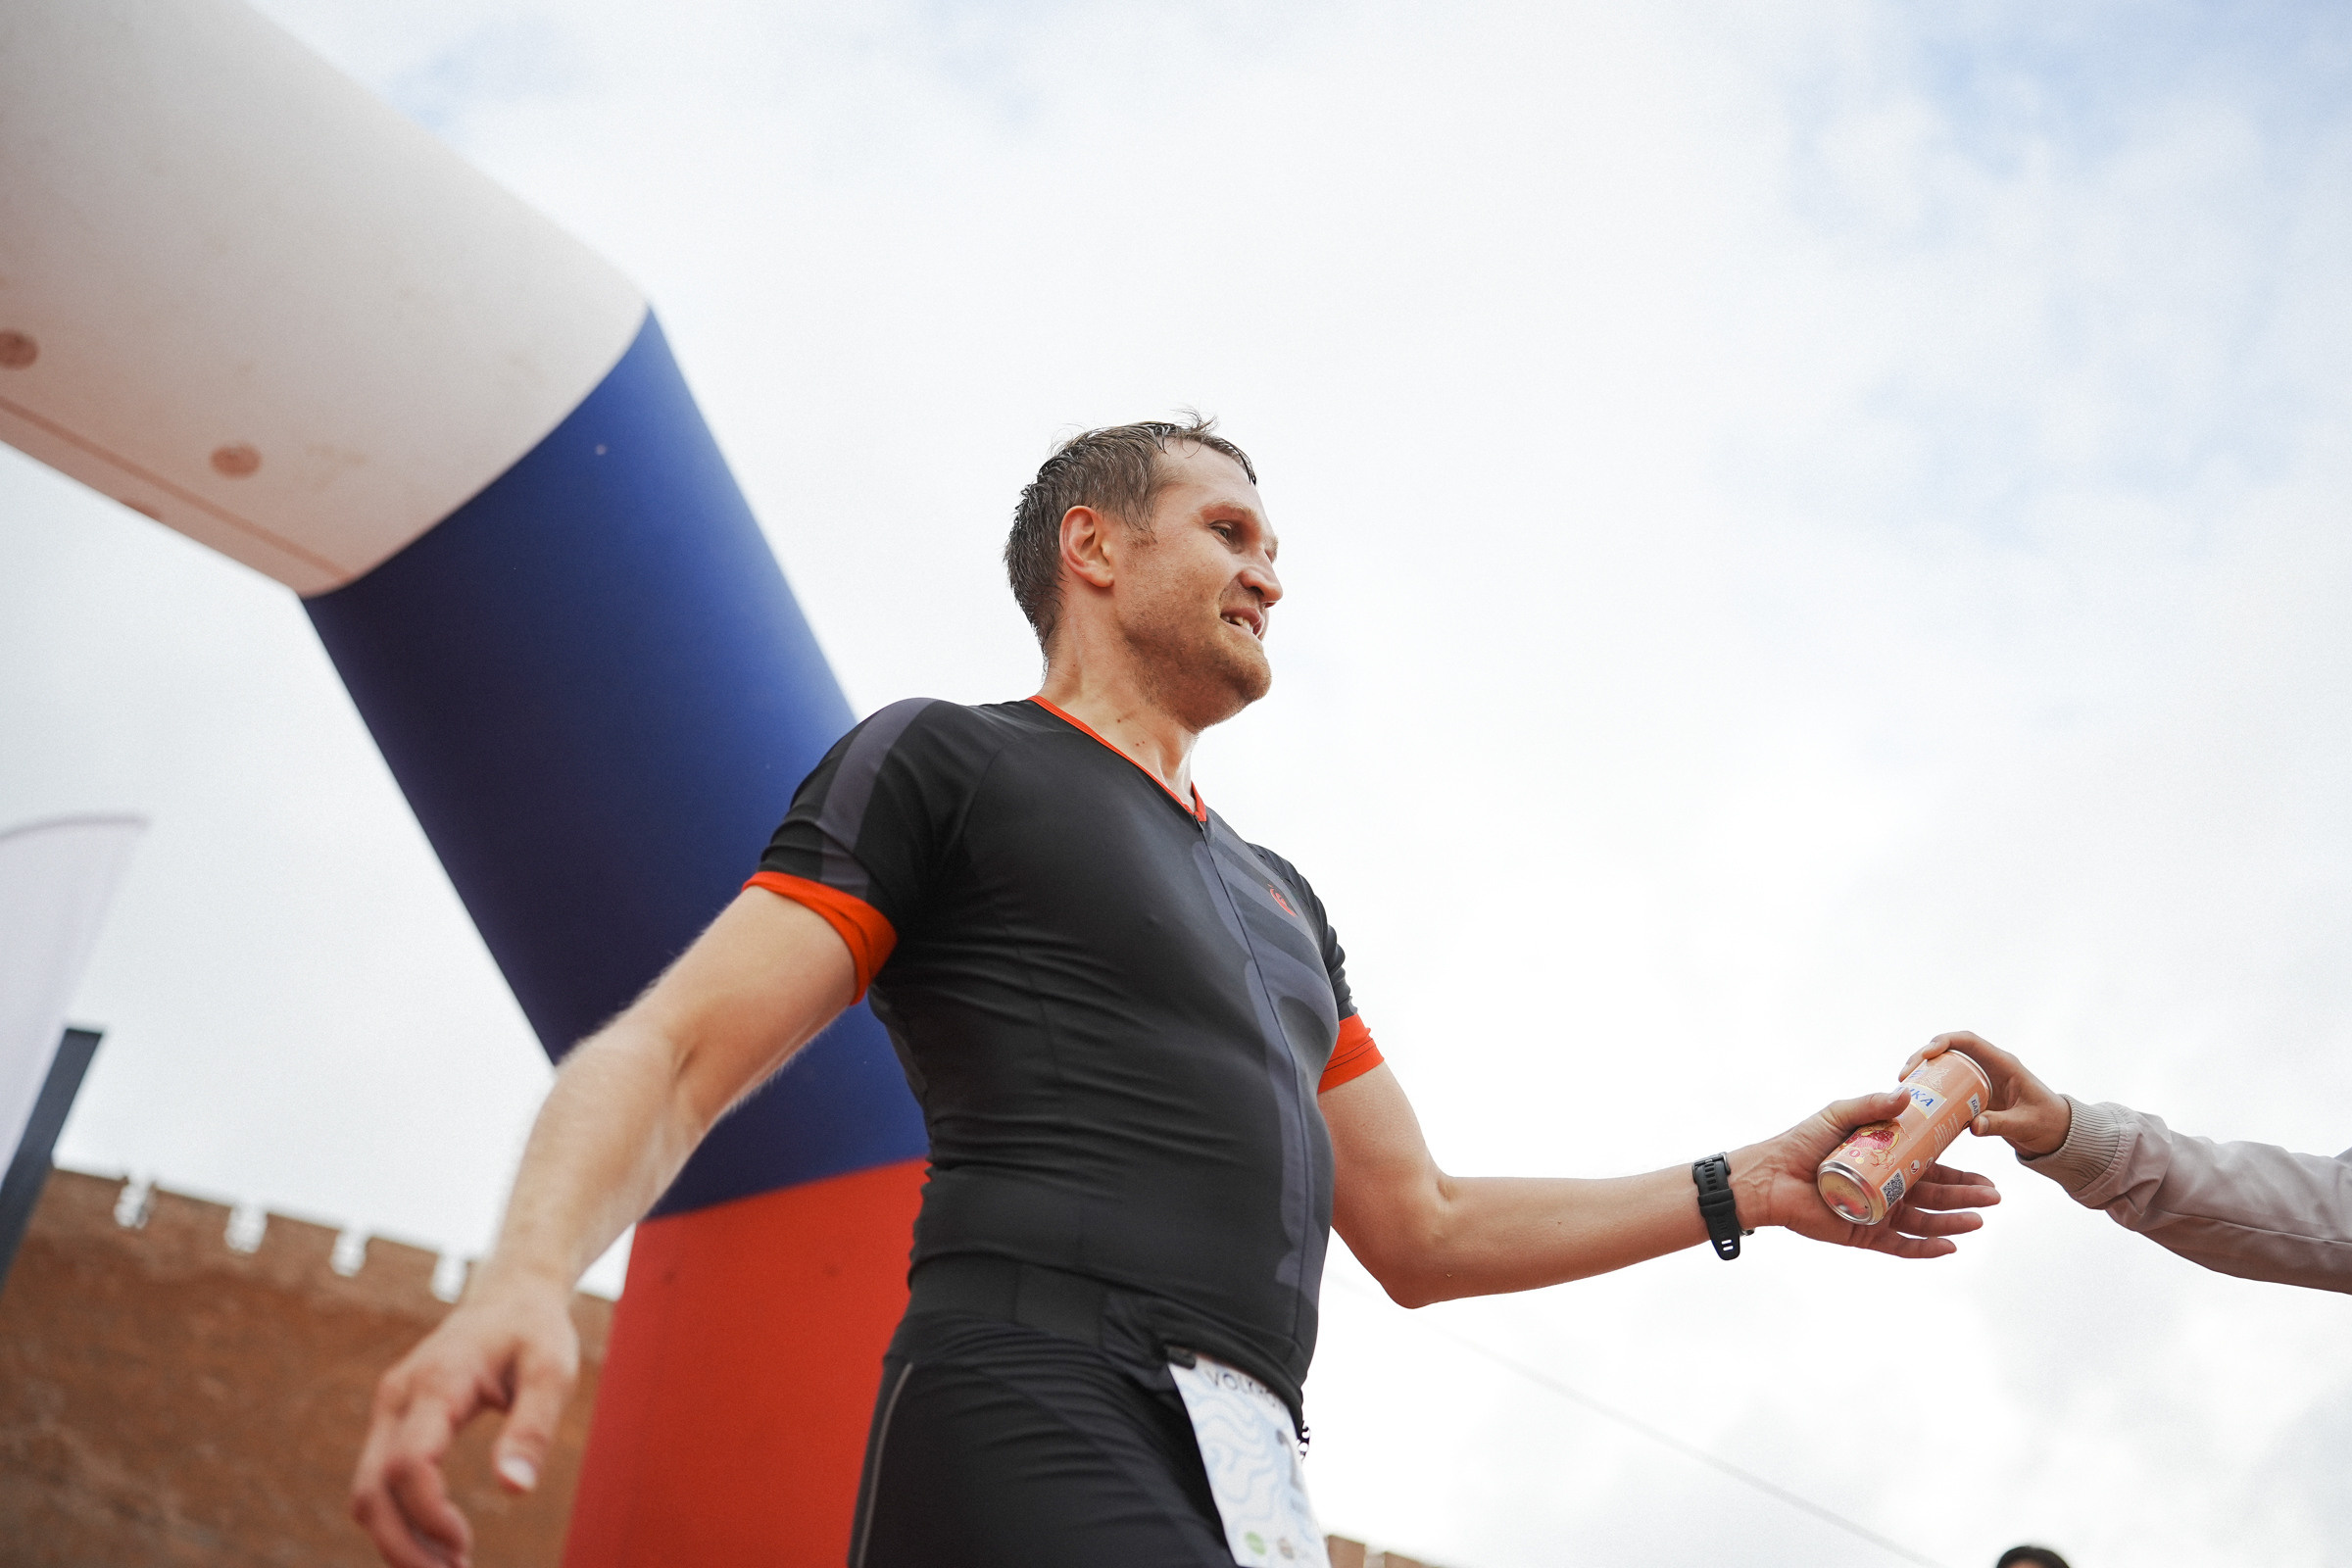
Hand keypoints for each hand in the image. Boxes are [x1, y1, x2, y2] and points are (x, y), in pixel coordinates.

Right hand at [350, 1276, 579, 1567]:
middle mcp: (399, 1398)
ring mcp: (390, 1409)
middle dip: (402, 1546)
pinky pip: (380, 1480)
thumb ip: (534, 1427)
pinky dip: (401, 1519)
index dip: (427, 1514)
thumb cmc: (534, 1331)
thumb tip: (513, 1491)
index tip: (465, 1547)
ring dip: (398, 1539)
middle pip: (371, 1489)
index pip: (408, 1462)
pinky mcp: (395, 1421)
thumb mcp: (553, 1369)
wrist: (508, 1296)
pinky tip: (440, 1543)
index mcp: (437, 1383)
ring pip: (368, 1491)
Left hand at [1728, 1089, 2000, 1258]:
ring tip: (1978, 1220)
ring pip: (1924, 1223)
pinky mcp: (1864, 1234)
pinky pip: (1901, 1247)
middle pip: (1936, 1198)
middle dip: (1967, 1199)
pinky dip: (1926, 1249)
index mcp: (1888, 1162)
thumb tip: (1908, 1093)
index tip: (1987, 1177)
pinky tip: (1950, 1247)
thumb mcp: (1839, 1115)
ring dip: (1953, 1223)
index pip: (1933, 1171)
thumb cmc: (1802, 1142)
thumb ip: (1871, 1104)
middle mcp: (1888, 1189)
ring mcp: (1879, 1214)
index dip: (1961, 1176)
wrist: (1769, 1175)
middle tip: (1993, 1198)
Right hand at [1903, 1030, 2069, 1156]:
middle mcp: (1989, 1067)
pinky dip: (1933, 1094)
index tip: (1924, 1056)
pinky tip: (1917, 1106)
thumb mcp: (2026, 1124)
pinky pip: (1950, 1089)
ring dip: (1924, 1075)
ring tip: (1903, 1088)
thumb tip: (1973, 1126)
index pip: (1968, 1041)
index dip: (1944, 1042)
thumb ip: (2001, 1124)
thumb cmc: (2048, 1124)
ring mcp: (1981, 1082)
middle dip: (1923, 1059)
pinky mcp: (1977, 1097)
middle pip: (1950, 1051)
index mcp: (2003, 1064)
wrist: (2058, 1135)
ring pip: (1946, 1069)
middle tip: (1903, 1076)